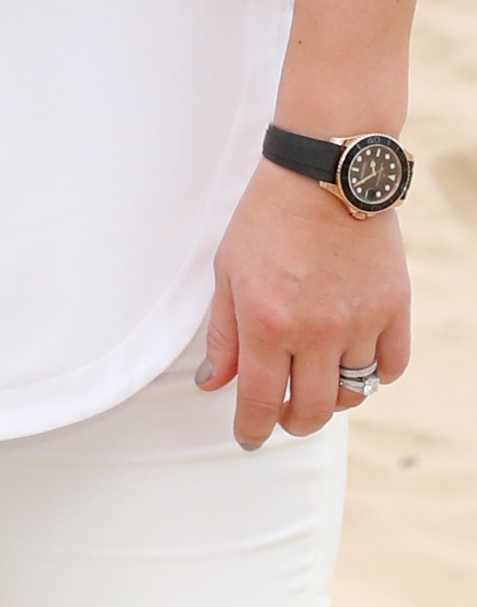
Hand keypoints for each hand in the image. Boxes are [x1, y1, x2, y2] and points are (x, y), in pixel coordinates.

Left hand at [196, 159, 410, 447]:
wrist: (322, 170)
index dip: (252, 430)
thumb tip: (213, 384)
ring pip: (352, 392)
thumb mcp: (229, 270)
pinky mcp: (394, 307)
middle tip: (283, 412)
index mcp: (267, 323)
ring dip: (331, 395)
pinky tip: (354, 359)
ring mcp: (359, 321)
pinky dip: (373, 374)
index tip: (248, 436)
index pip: (259, 403)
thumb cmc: (267, 216)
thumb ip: (223, 333)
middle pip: (311, 412)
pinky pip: (390, 367)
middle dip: (291, 421)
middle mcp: (315, 331)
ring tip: (316, 376)